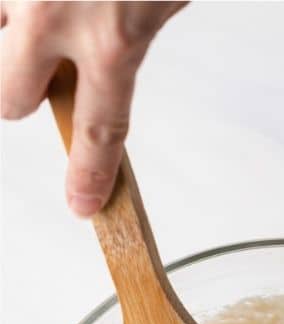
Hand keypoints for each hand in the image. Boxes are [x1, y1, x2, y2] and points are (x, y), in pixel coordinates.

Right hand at [0, 1, 185, 215]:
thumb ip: (133, 29)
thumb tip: (114, 49)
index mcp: (114, 41)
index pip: (97, 131)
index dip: (89, 173)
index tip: (83, 204)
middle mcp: (51, 17)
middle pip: (11, 100)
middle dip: (27, 93)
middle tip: (56, 66)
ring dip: (17, 32)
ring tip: (62, 3)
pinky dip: (14, 3)